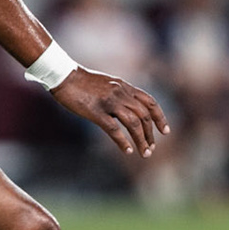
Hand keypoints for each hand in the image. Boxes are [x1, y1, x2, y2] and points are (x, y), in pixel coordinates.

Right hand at [50, 68, 169, 157]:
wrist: (63, 76)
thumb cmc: (82, 81)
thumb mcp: (107, 83)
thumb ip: (119, 93)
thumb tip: (128, 107)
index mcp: (124, 87)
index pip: (150, 102)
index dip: (160, 117)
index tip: (165, 131)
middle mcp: (121, 93)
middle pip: (144, 116)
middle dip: (150, 134)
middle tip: (152, 148)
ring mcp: (109, 102)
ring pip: (133, 124)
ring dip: (141, 140)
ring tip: (144, 153)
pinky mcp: (96, 112)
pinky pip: (114, 129)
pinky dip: (123, 142)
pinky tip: (127, 151)